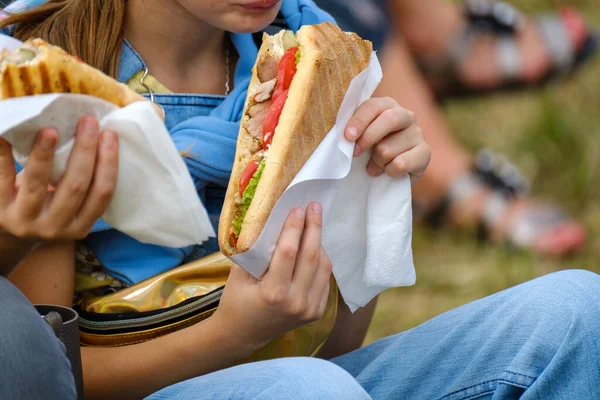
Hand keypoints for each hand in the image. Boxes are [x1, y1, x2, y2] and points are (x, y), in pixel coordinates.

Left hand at [0, 116, 118, 240]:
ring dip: (45, 155)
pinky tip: (7, 133)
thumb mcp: (69, 208)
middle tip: (88, 121)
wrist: (8, 236)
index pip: (102, 193)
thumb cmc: (47, 208)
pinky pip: (2, 177)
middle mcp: (55, 227)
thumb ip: (82, 184)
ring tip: (51, 130)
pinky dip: (4, 153)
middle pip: (75, 187)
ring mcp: (25, 220)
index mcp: (80, 225)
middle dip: (85, 151)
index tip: (110, 134)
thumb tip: (93, 135)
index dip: (108, 163)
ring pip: (38, 185)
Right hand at [213, 203, 331, 350]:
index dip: (295, 228)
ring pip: (324, 267)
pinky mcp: (317, 312)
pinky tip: (314, 247)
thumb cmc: (236, 301)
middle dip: (314, 227)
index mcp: (274, 294)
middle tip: (314, 207)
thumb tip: (273, 220)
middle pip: (311, 256)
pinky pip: (325, 279)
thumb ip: (257, 251)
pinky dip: (321, 260)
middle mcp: (296, 302)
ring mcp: (309, 309)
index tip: (297, 208)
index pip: (289, 252)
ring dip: (319, 242)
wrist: (242, 335)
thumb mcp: (239, 275)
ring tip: (313, 224)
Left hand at [345, 97, 430, 183]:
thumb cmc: (370, 152)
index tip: (347, 137)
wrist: (391, 176)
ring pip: (390, 148)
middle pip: (390, 119)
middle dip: (368, 137)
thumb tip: (345, 135)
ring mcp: (418, 133)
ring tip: (374, 166)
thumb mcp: (359, 138)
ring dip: (376, 162)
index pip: (373, 106)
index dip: (359, 120)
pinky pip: (401, 164)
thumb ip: (354, 131)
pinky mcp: (425, 153)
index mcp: (387, 106)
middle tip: (356, 153)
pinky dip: (389, 172)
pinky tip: (389, 171)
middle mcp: (407, 116)